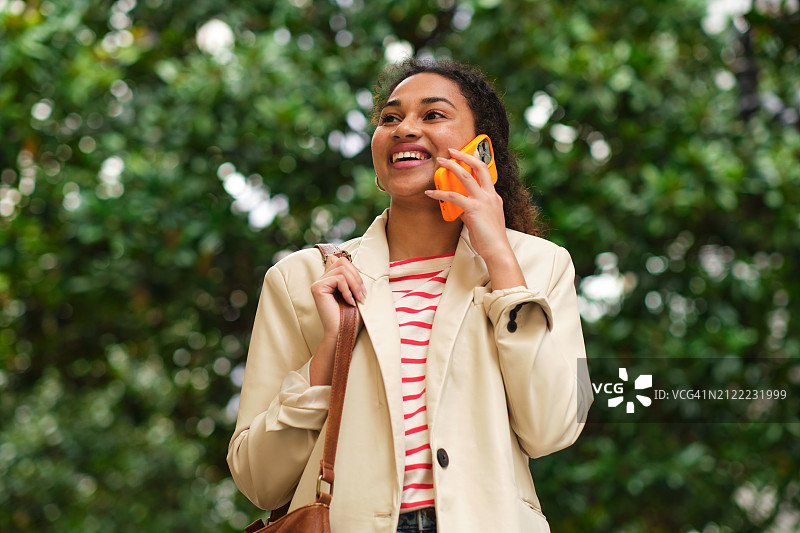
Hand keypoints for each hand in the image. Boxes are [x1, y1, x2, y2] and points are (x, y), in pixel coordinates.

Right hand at [308, 255, 364, 385]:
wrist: (344, 333)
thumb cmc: (352, 317)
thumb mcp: (355, 292)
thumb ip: (350, 276)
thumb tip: (343, 257)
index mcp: (329, 279)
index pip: (342, 261)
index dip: (355, 272)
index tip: (361, 290)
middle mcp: (322, 280)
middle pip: (342, 262)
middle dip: (357, 276)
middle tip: (362, 294)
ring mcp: (318, 283)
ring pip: (342, 269)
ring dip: (355, 284)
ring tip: (358, 298)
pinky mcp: (317, 288)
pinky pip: (338, 278)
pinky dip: (348, 290)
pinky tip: (349, 302)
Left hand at [426, 148, 508, 260]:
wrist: (497, 250)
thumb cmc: (490, 239)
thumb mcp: (481, 221)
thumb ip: (471, 212)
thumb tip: (459, 209)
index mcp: (493, 197)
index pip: (486, 173)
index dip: (478, 160)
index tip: (473, 150)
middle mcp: (490, 196)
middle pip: (479, 167)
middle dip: (465, 155)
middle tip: (452, 150)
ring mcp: (483, 201)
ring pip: (466, 176)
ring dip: (452, 166)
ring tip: (440, 162)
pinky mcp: (474, 209)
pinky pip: (454, 196)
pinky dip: (440, 193)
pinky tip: (430, 193)